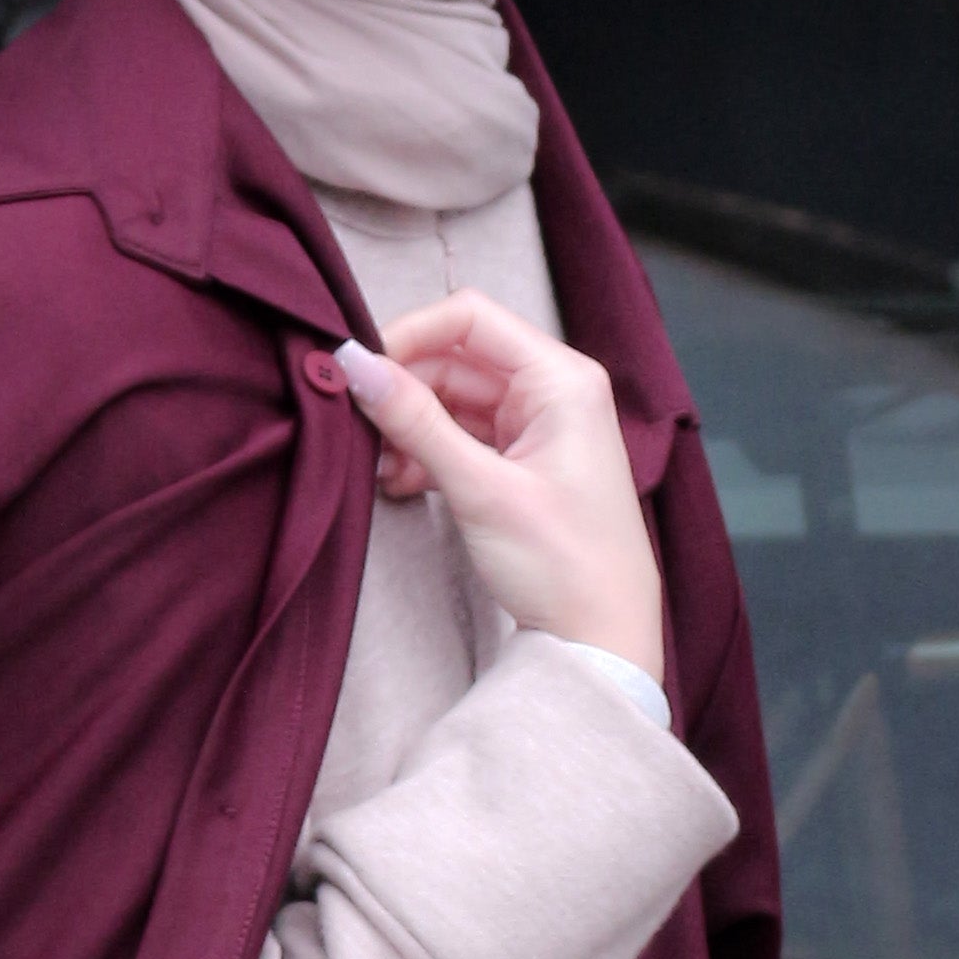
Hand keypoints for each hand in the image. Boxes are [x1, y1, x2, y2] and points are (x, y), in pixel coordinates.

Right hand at [333, 292, 666, 677]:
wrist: (602, 639)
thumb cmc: (564, 563)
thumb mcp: (481, 489)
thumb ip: (415, 423)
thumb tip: (355, 365)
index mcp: (560, 378)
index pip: (470, 318)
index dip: (409, 334)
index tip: (360, 369)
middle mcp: (552, 390)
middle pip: (456, 359)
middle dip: (404, 390)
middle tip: (358, 427)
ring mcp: (537, 427)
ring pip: (453, 401)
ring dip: (410, 428)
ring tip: (380, 468)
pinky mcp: (522, 462)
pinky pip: (462, 437)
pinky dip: (427, 454)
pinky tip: (401, 482)